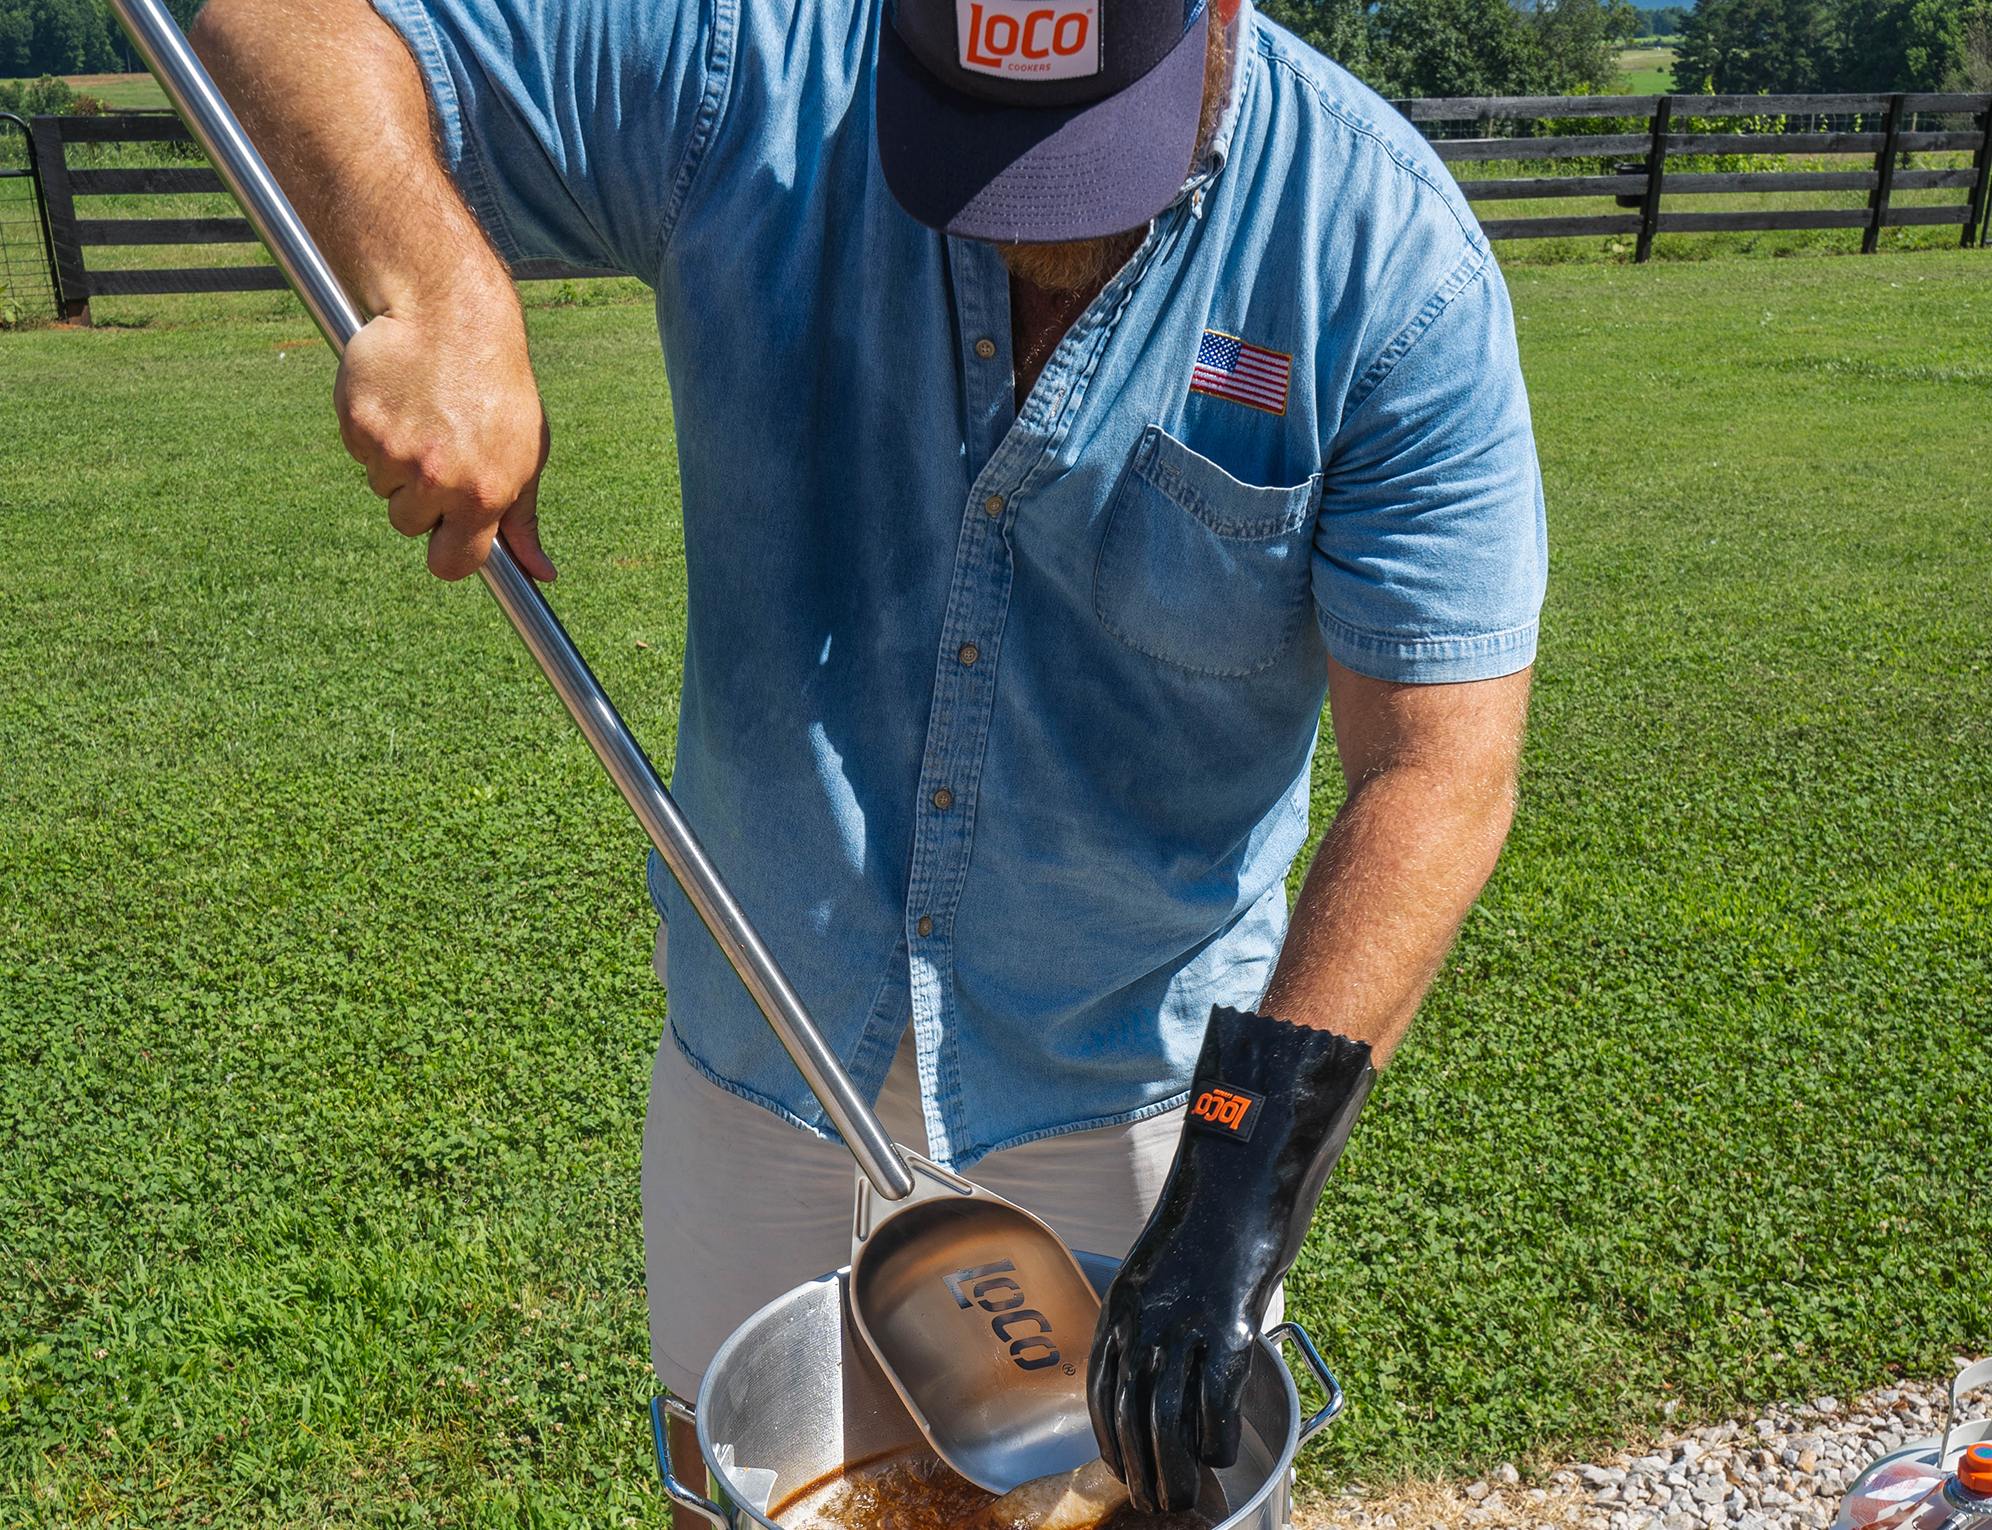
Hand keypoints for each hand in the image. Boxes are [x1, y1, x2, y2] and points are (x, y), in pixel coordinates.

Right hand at [334, 287, 556, 581]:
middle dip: (421, 499)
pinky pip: (359, 451)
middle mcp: (438, 478)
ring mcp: (394, 452)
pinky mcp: (359, 424)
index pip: (452, 564)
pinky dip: (372, 432)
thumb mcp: (527, 454)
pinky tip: (399, 399)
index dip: (448, 554)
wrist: (451, 315)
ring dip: (395, 463)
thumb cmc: (497, 389)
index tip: (447, 536)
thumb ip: (524, 518)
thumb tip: (541, 575)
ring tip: (422, 417)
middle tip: (441, 449)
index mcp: (485, 493)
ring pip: (381, 488)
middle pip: (409, 526)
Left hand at [1088, 1218, 1256, 1512]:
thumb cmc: (1206, 1220)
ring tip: (1181, 1499)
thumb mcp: (1159, 1269)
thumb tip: (1163, 1371)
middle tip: (1152, 1503)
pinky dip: (1217, 1437)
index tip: (1118, 1470)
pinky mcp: (1231, 1325)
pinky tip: (1220, 1454)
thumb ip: (1152, 1316)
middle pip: (1131, 1412)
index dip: (1108, 1439)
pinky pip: (1217, 1399)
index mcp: (1121, 1304)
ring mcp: (1186, 1322)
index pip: (1101, 1389)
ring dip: (1173, 1468)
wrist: (1239, 1172)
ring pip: (1168, 1417)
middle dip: (1138, 1469)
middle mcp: (1144, 1317)